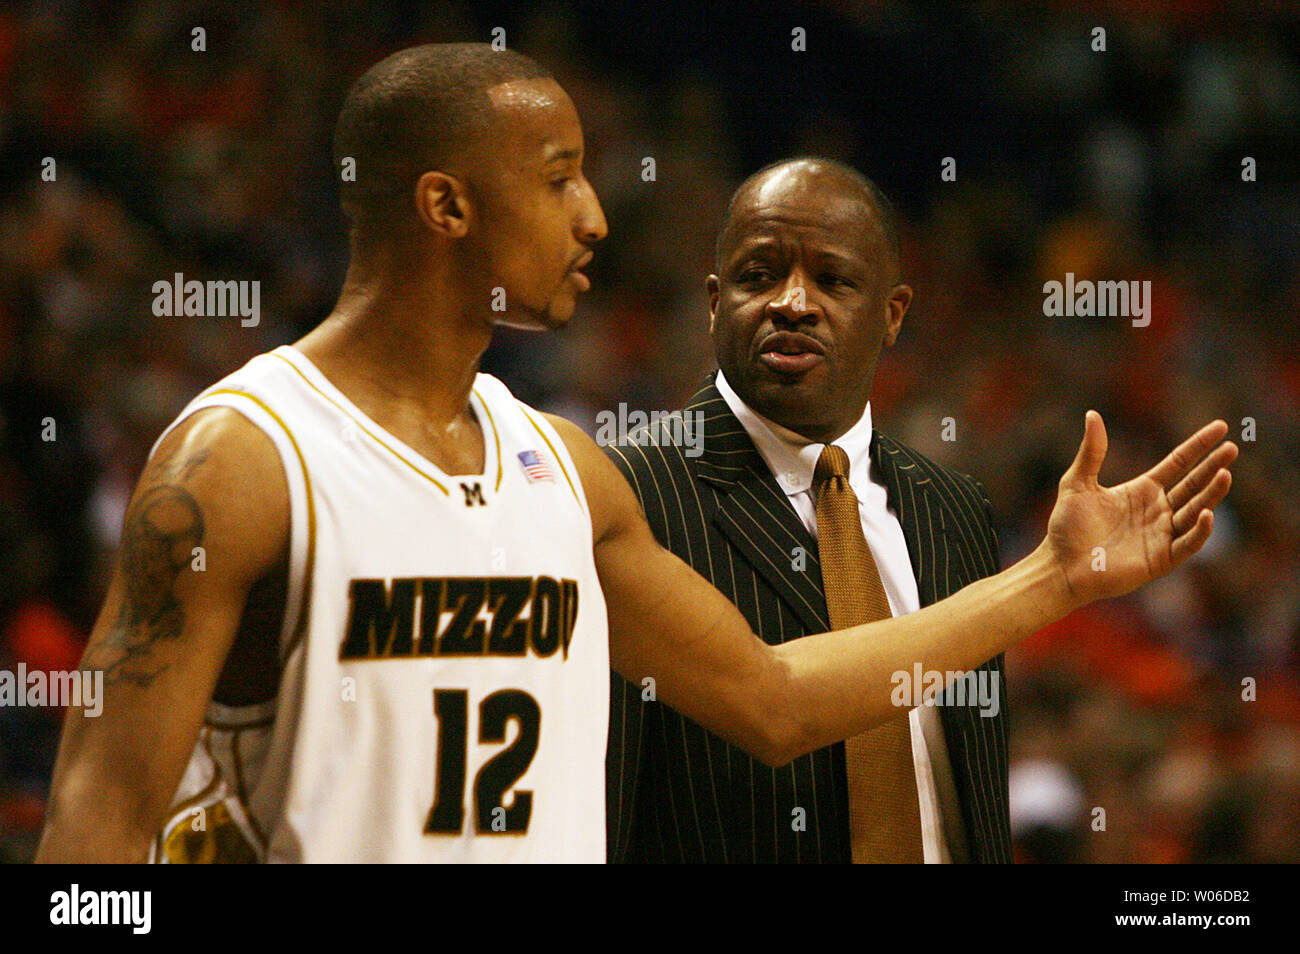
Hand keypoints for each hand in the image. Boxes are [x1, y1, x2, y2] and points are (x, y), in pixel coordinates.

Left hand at [1044, 411, 1236, 607]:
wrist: (1060, 566)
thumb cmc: (1067, 527)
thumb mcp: (1077, 482)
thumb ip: (1091, 451)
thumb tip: (1092, 414)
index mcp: (1142, 490)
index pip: (1178, 463)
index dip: (1199, 446)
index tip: (1221, 427)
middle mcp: (1157, 511)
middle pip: (1193, 484)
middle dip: (1213, 466)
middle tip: (1232, 448)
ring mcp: (1161, 535)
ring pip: (1195, 511)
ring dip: (1211, 494)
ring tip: (1225, 474)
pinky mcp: (1161, 559)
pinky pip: (1187, 544)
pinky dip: (1199, 530)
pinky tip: (1206, 513)